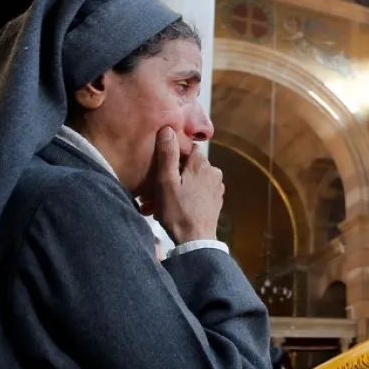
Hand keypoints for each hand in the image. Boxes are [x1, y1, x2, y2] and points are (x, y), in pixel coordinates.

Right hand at [144, 127, 222, 243]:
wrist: (195, 240)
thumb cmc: (178, 211)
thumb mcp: (166, 182)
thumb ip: (168, 154)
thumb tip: (168, 129)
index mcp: (202, 164)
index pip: (187, 149)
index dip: (172, 156)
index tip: (160, 168)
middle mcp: (213, 172)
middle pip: (188, 166)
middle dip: (170, 177)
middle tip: (152, 193)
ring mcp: (217, 187)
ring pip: (191, 181)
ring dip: (175, 189)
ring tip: (157, 205)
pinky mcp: (216, 200)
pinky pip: (198, 192)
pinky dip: (185, 197)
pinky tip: (172, 209)